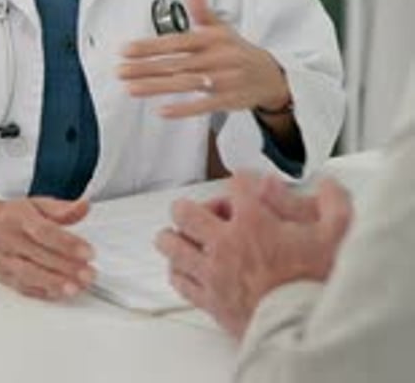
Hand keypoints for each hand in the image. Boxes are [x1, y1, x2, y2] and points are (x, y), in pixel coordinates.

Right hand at [0, 196, 94, 300]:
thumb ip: (62, 208)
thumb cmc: (9, 216)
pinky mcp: (1, 276)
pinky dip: (40, 292)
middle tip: (88, 274)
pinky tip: (57, 293)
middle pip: (40, 255)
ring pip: (29, 274)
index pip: (45, 231)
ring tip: (75, 288)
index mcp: (20, 217)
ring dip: (54, 283)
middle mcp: (10, 238)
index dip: (67, 243)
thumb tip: (84, 206)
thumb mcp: (35, 204)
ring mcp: (4, 259)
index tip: (88, 252)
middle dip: (67, 267)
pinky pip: (21, 286)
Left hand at [117, 0, 289, 118]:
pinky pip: (203, 105)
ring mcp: (222, 80)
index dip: (150, 46)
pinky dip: (184, 108)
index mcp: (211, 39)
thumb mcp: (221, 26)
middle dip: (145, 68)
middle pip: (175, 63)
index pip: (175, 42)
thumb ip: (201, 6)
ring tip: (131, 88)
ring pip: (185, 83)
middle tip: (120, 71)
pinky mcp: (227, 100)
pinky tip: (163, 110)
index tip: (127, 50)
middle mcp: (216, 58)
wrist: (271, 75)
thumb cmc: (238, 50)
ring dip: (156, 87)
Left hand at [156, 171, 351, 338]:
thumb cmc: (318, 284)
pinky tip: (189, 268)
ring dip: (177, 237)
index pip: (234, 183)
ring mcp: (213, 271)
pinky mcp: (209, 300)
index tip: (248, 186)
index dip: (242, 180)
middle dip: (194, 206)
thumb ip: (333, 202)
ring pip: (172, 245)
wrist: (306, 330)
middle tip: (210, 214)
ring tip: (188, 236)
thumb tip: (326, 186)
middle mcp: (226, 242)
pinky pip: (179, 280)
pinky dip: (179, 270)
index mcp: (253, 220)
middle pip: (185, 211)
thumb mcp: (337, 234)